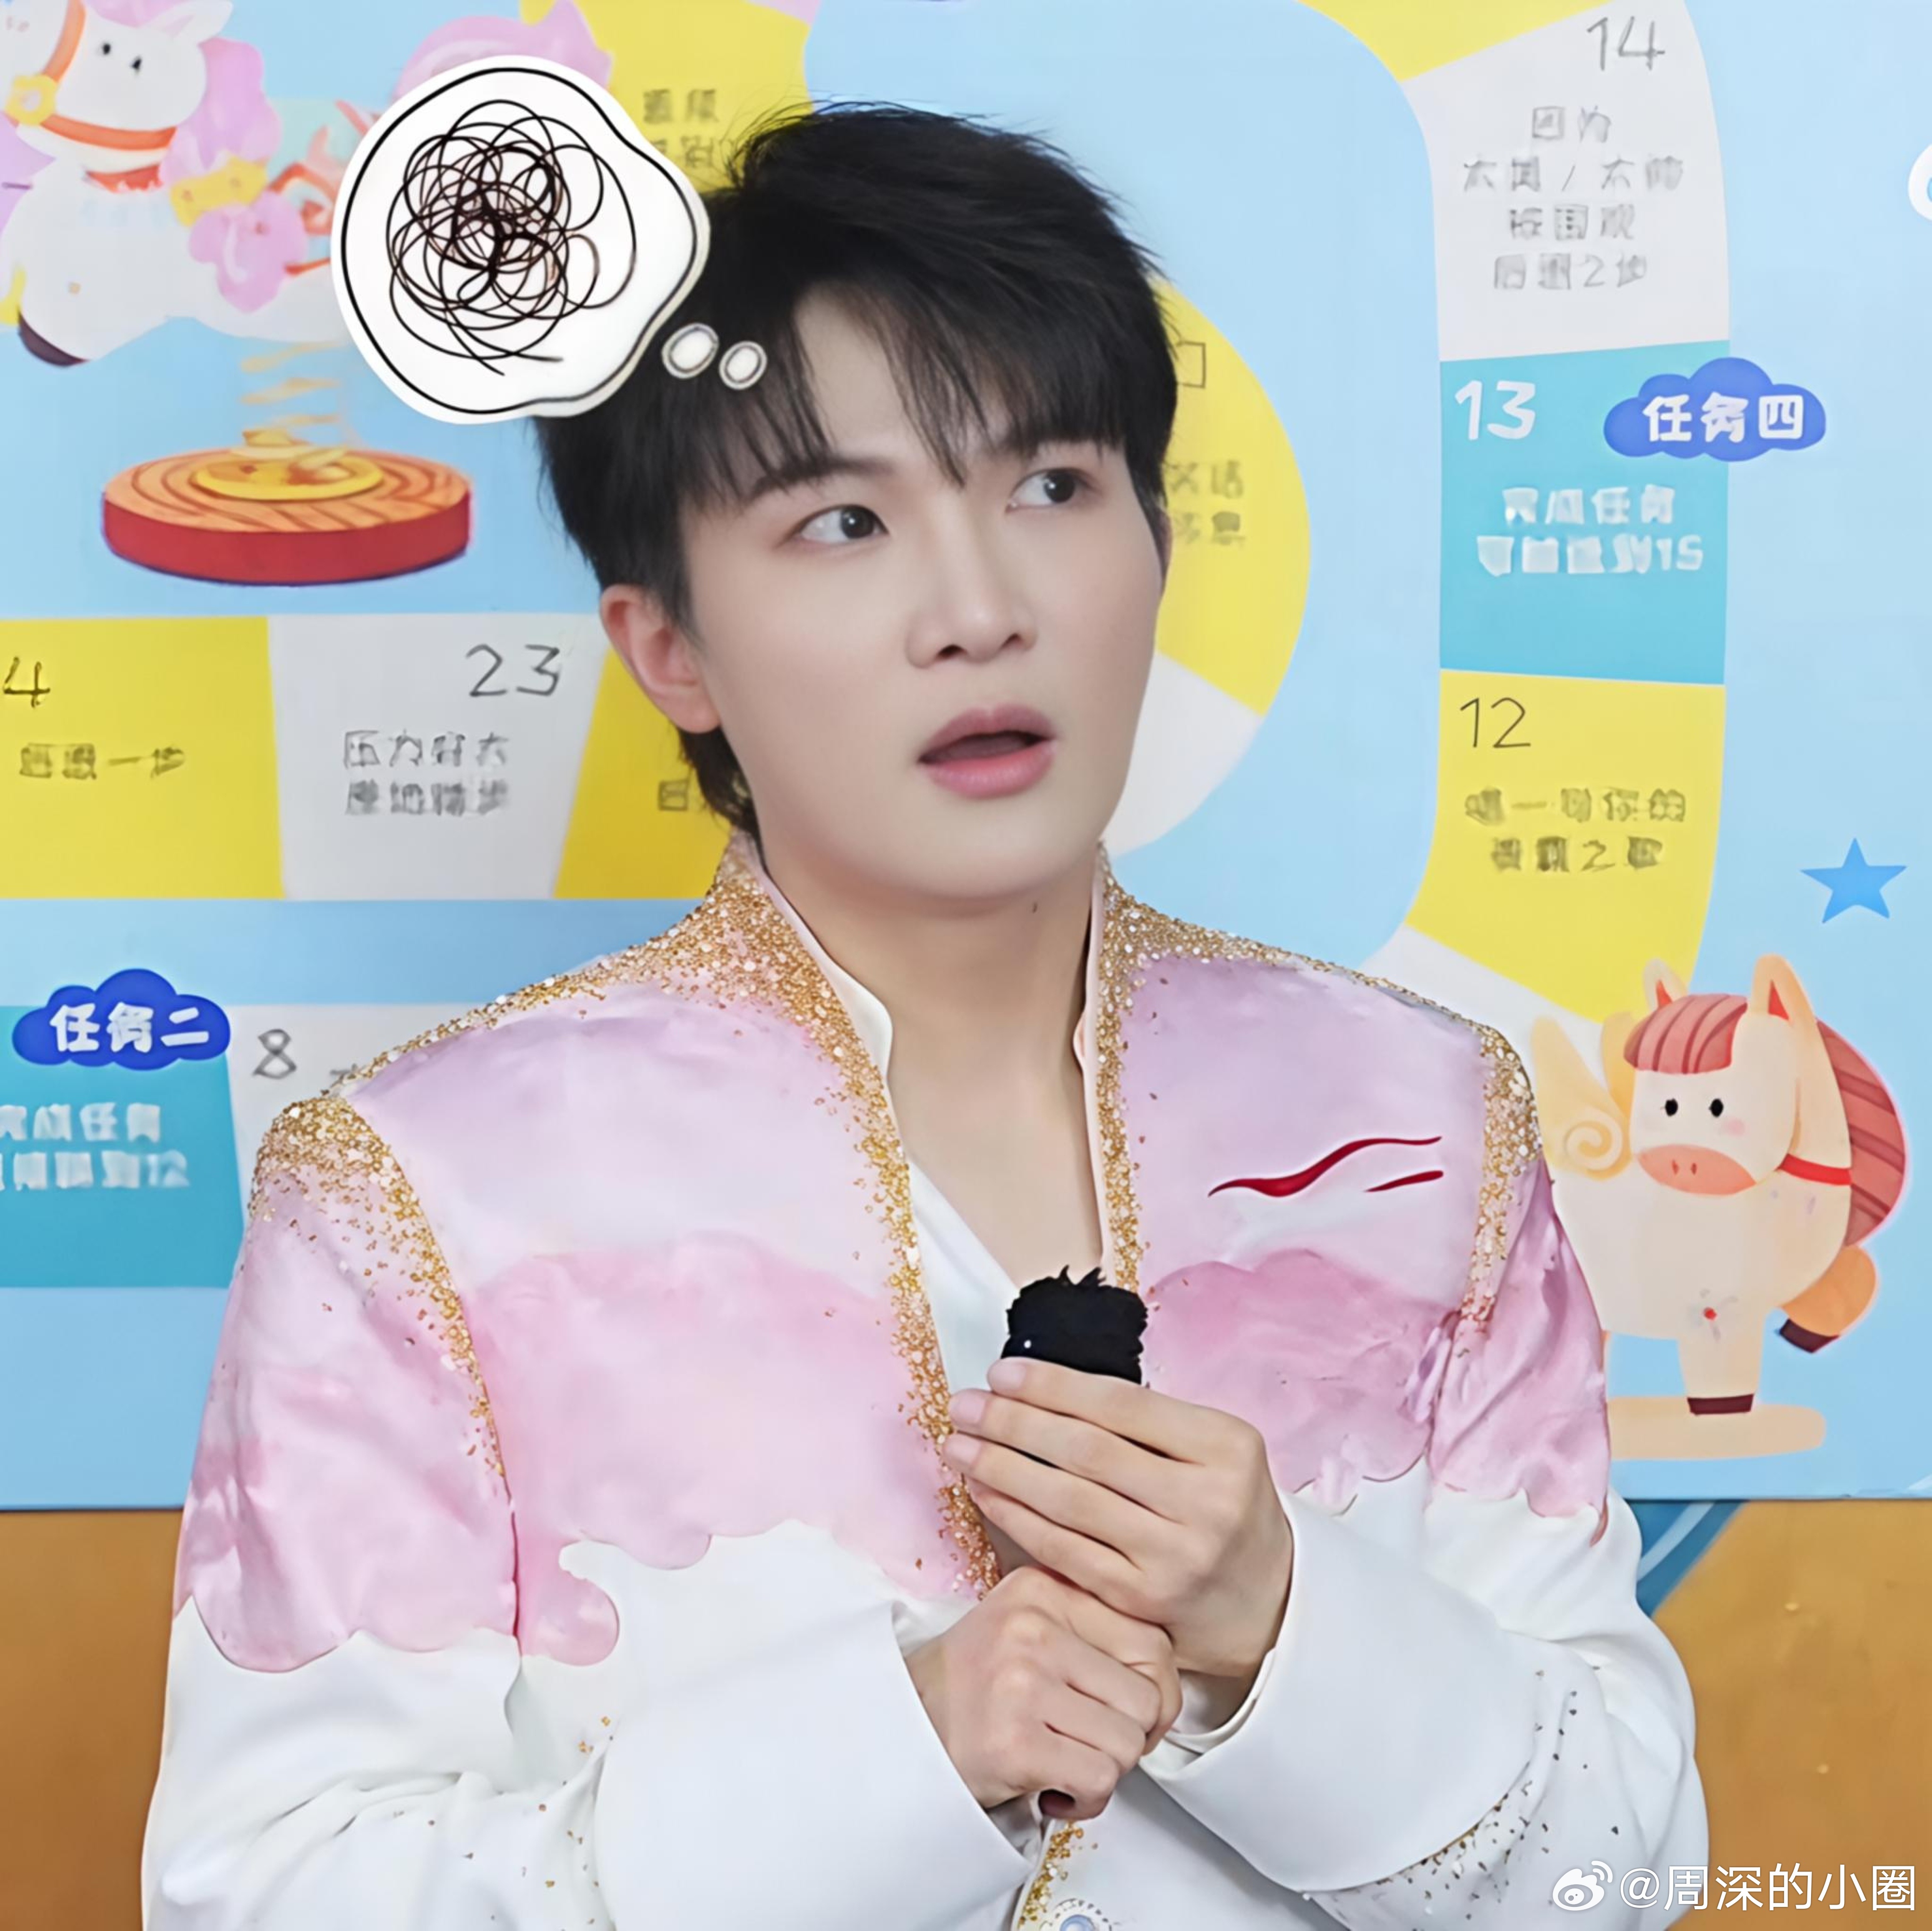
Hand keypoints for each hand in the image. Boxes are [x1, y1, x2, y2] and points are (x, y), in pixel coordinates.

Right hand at [904, 1564, 1181, 1823]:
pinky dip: (1085, 1801)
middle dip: (1131, 1736)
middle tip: (1091, 1744)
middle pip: (1147, 1695)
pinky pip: (1100, 1780)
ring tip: (1063, 1763)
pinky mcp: (1014, 1742)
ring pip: (1127, 1743)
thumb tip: (1167, 1686)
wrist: (901, 1737)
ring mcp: (1021, 1682)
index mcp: (1042, 1589)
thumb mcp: (1029, 1630)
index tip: (1130, 1712)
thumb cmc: (976, 1692)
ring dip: (1104, 1772)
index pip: (1152, 1639)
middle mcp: (1032, 1627)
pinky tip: (1052, 1788)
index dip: (1157, 1689)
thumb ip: (1094, 1635)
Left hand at [942, 1360, 1292, 1682]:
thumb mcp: (1211, 1449)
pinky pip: (1063, 1549)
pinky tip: (984, 1490)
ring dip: (1002, 1468)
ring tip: (958, 1444)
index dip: (1053, 1386)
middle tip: (963, 1405)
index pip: (1122, 1404)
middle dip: (1014, 1423)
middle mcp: (1205, 1502)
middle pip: (1087, 1451)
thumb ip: (1145, 1423)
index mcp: (1226, 1446)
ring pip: (1068, 1502)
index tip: (1000, 1372)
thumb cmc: (1222, 1504)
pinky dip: (1015, 1516)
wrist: (1267, 1599)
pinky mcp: (1140, 1599)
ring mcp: (1173, 1557)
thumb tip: (1042, 1389)